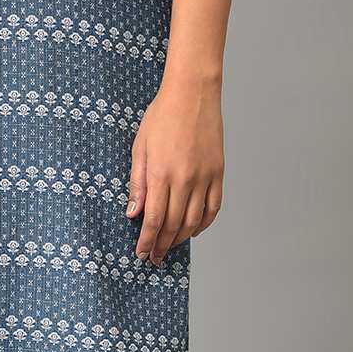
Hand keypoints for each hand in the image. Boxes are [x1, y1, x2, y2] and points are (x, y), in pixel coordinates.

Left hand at [126, 70, 223, 262]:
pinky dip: (203, 224)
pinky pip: (213, 208)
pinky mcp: (218, 173)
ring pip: (193, 221)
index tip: (141, 253)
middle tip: (153, 257)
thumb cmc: (162, 117)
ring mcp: (204, 177)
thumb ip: (138, 183)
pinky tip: (193, 230)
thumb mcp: (140, 148)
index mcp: (161, 174)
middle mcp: (184, 179)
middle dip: (161, 245)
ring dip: (180, 238)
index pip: (152, 220)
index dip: (147, 241)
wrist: (192, 94)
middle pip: (172, 225)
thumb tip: (133, 213)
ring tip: (169, 246)